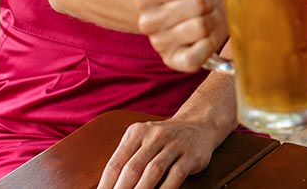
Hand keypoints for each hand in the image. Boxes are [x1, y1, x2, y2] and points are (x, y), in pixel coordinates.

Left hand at [97, 117, 216, 188]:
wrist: (200, 124)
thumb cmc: (165, 140)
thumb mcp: (143, 141)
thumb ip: (128, 159)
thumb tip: (108, 187)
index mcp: (136, 132)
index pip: (115, 163)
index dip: (106, 185)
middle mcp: (155, 135)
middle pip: (132, 168)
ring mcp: (174, 144)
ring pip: (153, 171)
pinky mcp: (191, 155)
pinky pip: (175, 175)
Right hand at [135, 0, 226, 72]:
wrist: (187, 3)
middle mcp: (146, 20)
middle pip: (199, 5)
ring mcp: (160, 43)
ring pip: (202, 28)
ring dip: (214, 18)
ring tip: (207, 14)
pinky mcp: (175, 62)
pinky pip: (197, 57)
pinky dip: (210, 44)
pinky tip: (208, 34)